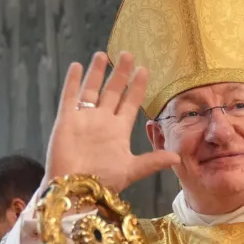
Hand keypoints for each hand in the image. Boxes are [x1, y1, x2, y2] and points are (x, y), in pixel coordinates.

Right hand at [44, 51, 179, 191]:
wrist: (75, 189)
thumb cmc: (102, 182)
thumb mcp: (132, 169)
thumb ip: (152, 161)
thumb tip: (177, 158)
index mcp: (118, 130)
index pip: (130, 102)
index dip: (137, 86)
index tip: (144, 70)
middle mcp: (102, 121)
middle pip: (113, 91)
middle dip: (120, 73)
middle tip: (127, 53)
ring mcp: (84, 119)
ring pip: (92, 90)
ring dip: (97, 72)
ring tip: (103, 54)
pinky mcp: (66, 121)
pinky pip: (70, 97)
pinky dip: (73, 82)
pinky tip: (77, 66)